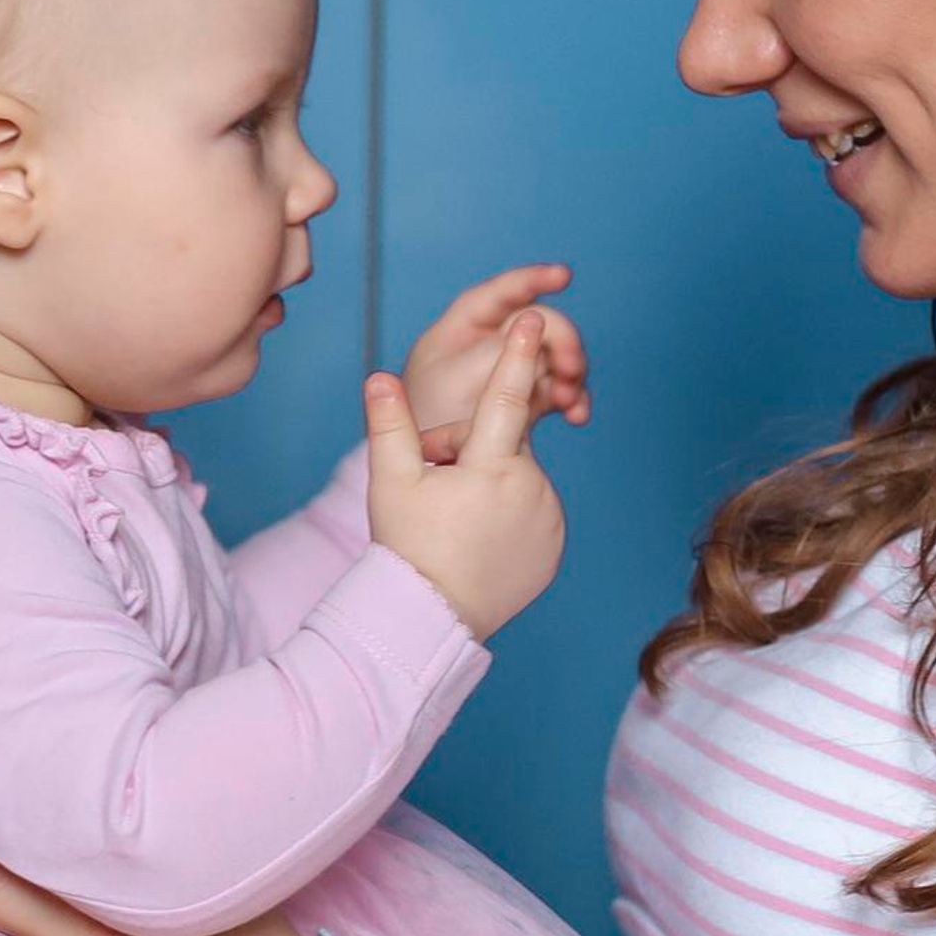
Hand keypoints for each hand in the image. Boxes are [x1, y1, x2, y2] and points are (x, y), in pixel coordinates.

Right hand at [364, 314, 564, 640]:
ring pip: (516, 477)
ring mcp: (549, 519)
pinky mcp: (555, 545)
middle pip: (499, 445)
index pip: (507, 396)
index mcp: (492, 467)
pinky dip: (508, 514)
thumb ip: (389, 425)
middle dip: (466, 453)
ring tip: (455, 521)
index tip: (532, 316)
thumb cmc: (408, 547)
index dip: (517, 354)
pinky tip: (479, 539)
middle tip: (432, 488)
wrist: (433, 618)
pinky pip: (532, 510)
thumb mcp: (391, 483)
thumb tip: (380, 376)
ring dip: (487, 484)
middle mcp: (532, 489)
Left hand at [404, 263, 588, 459]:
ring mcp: (505, 373)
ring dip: (569, 374)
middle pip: (535, 325)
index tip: (564, 276)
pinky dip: (571, 399)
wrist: (427, 478)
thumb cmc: (427, 429)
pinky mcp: (522, 401)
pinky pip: (556, 390)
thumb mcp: (456, 384)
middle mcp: (484, 346)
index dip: (531, 279)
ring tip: (571, 401)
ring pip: (552, 358)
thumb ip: (494, 351)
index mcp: (458, 331)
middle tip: (571, 369)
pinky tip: (577, 416)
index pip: (498, 294)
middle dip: (560, 342)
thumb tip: (534, 326)